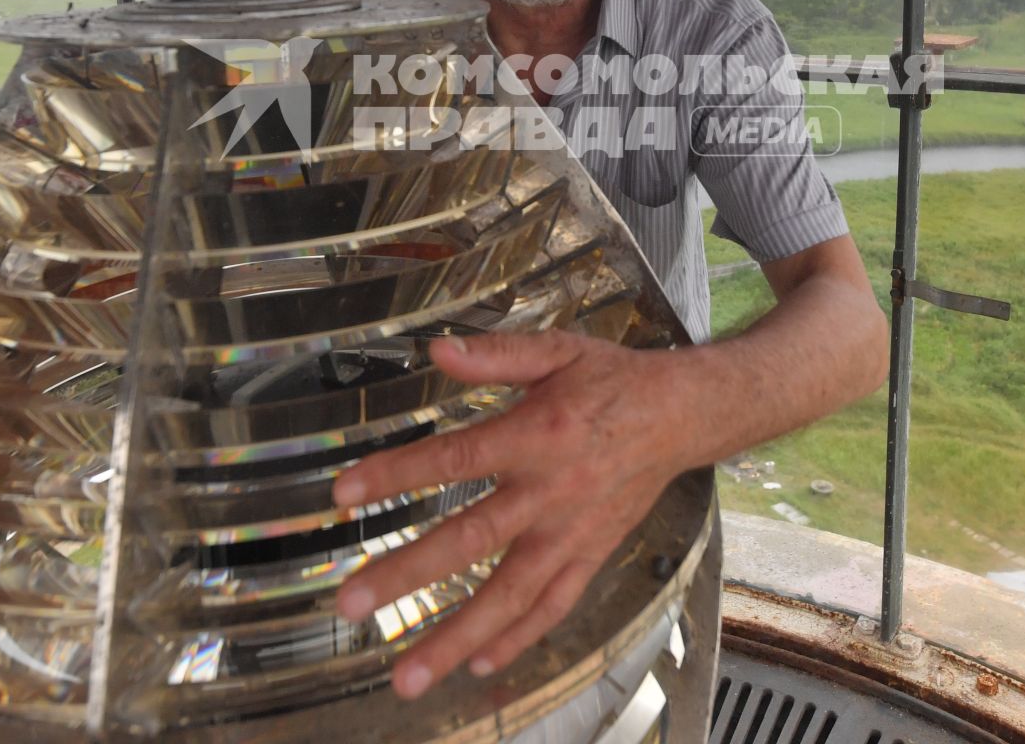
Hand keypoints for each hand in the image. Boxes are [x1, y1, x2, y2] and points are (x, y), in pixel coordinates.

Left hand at [330, 329, 693, 699]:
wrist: (682, 416)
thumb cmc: (612, 380)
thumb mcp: (558, 350)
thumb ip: (496, 354)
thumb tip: (436, 349)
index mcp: (537, 434)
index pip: (455, 458)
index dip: (398, 474)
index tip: (342, 494)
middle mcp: (552, 492)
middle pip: (470, 539)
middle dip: (407, 573)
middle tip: (351, 602)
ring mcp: (571, 533)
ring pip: (509, 594)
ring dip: (456, 636)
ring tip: (407, 674)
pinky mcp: (591, 555)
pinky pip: (552, 606)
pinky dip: (518, 638)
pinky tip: (479, 662)